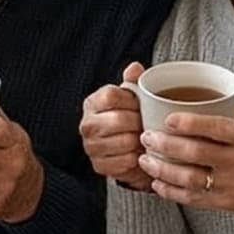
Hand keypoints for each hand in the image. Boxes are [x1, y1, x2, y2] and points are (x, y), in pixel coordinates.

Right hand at [79, 61, 151, 189]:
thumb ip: (133, 81)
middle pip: (119, 119)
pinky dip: (137, 159)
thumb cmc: (128, 118)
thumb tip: (135, 67)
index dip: (131, 101)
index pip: (111, 96)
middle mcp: (87, 124)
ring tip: (144, 139)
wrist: (124, 149)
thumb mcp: (131, 97)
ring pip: (125, 142)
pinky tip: (138, 153)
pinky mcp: (99, 166)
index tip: (140, 106)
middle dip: (139, 122)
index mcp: (93, 102)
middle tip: (146, 124)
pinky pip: (126, 162)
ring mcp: (91, 146)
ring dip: (140, 142)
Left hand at [138, 106, 233, 229]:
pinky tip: (157, 182)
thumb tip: (197, 93)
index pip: (215, 127)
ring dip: (162, 169)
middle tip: (146, 136)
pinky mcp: (226, 204)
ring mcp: (233, 185)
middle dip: (165, 144)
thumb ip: (229, 113)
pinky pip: (193, 198)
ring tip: (145, 159)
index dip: (188, 123)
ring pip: (189, 178)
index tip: (167, 118)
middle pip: (195, 153)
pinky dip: (171, 191)